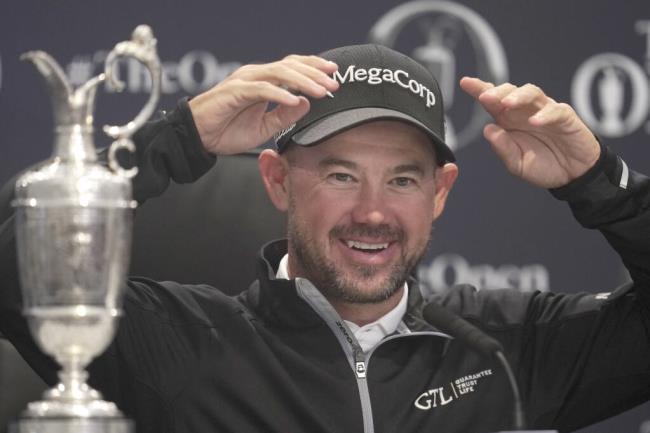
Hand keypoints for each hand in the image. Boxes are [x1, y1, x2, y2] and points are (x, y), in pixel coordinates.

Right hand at [189, 55, 338, 154]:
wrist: (198, 138)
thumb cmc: (226, 131)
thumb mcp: (263, 128)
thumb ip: (284, 116)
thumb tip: (306, 105)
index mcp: (262, 81)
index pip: (292, 68)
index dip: (313, 68)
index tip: (333, 75)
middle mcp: (255, 76)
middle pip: (290, 66)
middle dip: (315, 74)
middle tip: (334, 84)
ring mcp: (244, 81)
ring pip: (279, 73)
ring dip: (303, 81)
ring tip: (320, 91)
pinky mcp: (235, 92)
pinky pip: (261, 89)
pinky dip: (279, 94)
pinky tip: (294, 101)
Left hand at [459, 77, 599, 187]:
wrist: (573, 175)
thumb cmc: (544, 165)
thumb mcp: (517, 164)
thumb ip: (502, 149)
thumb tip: (488, 130)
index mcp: (509, 121)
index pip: (493, 101)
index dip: (479, 89)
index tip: (465, 82)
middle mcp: (525, 112)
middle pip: (510, 91)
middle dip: (497, 92)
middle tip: (485, 97)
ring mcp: (546, 111)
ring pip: (532, 93)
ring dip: (518, 96)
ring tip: (507, 104)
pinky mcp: (565, 117)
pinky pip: (555, 111)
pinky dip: (544, 114)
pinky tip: (534, 121)